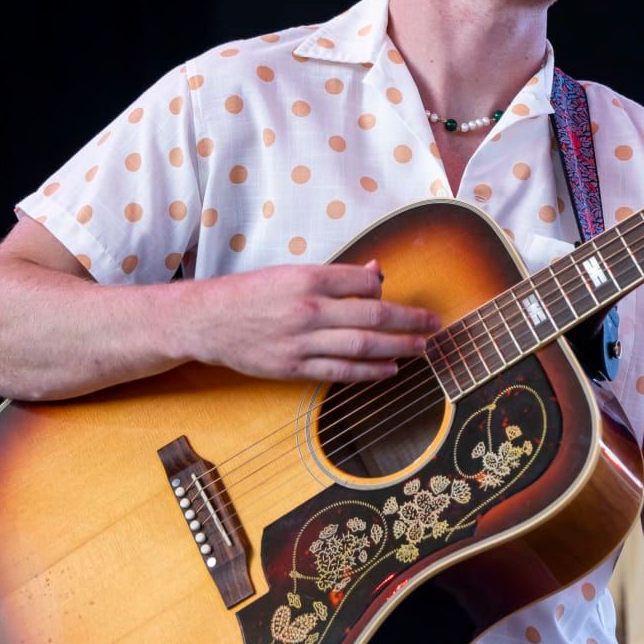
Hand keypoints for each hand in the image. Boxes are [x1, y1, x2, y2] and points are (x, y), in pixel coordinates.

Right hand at [183, 259, 438, 381]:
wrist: (208, 321)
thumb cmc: (254, 293)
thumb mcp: (292, 272)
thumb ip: (336, 275)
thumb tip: (377, 272)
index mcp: (308, 278)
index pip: (364, 282)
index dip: (386, 289)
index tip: (398, 296)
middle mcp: (308, 309)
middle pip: (373, 315)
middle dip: (410, 320)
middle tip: (434, 323)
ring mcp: (302, 341)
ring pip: (362, 345)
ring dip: (398, 347)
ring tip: (422, 347)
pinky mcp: (294, 368)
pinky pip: (340, 372)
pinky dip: (370, 372)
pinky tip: (390, 369)